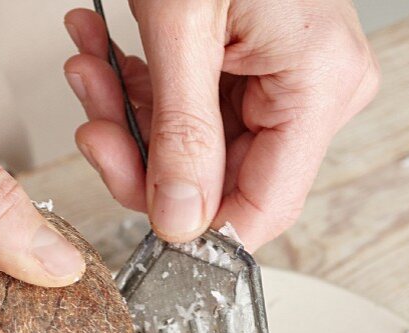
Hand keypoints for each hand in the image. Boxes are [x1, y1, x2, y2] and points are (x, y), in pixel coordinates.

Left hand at [64, 0, 378, 250]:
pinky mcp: (258, 62)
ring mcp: (290, 76)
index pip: (263, 208)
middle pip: (222, 180)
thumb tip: (179, 225)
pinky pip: (195, 107)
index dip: (197, 230)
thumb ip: (180, 136)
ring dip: (129, 117)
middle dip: (143, 158)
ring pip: (198, 148)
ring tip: (89, 68)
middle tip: (93, 126)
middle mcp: (318, 87)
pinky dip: (140, 87)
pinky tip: (104, 54)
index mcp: (320, 83)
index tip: (140, 224)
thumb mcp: (181, 27)